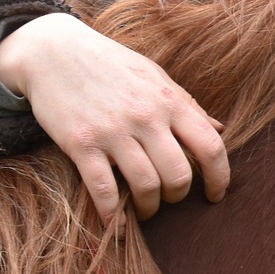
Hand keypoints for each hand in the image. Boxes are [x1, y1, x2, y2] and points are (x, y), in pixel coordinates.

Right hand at [0, 12, 229, 221]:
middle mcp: (146, 117)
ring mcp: (113, 131)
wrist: (53, 51)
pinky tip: (116, 222)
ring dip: (149, 207)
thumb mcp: (156, 77)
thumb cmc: (111, 65)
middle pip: (179, 175)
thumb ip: (188, 105)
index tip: (215, 195)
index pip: (211, 147)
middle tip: (169, 198)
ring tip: (144, 209)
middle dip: (178, 196)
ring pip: (146, 186)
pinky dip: (112, 214)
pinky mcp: (81, 144)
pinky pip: (103, 189)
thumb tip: (221, 130)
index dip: (220, 178)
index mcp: (170, 101)